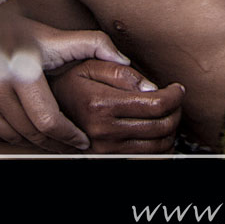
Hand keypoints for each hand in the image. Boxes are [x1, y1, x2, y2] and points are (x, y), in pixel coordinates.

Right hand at [0, 1, 129, 148]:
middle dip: (51, 141)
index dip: (69, 137)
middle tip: (63, 139)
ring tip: (36, 126)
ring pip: (5, 136)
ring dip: (24, 137)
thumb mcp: (58, 38)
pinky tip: (3, 118)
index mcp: (22, 69)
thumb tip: (127, 63)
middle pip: (29, 134)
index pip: (49, 122)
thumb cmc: (24, 35)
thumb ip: (96, 47)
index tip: (80, 141)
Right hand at [53, 58, 186, 152]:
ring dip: (169, 129)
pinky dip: (159, 145)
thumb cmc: (71, 83)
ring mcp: (105, 149)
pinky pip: (146, 157)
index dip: (174, 96)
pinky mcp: (106, 157)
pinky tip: (155, 129)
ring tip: (166, 114)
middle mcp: (104, 131)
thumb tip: (152, 88)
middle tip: (175, 100)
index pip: (156, 105)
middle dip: (176, 111)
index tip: (178, 89)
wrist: (46, 108)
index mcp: (102, 105)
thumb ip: (123, 73)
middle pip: (161, 127)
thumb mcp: (92, 66)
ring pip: (157, 145)